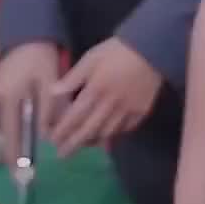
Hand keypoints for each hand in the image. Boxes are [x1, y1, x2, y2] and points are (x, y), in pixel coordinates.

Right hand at [0, 40, 60, 167]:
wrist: (28, 33)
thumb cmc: (41, 58)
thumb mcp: (49, 85)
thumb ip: (47, 110)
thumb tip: (45, 136)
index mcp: (8, 97)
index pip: (10, 132)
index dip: (13, 154)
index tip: (15, 173)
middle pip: (8, 127)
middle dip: (17, 144)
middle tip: (25, 164)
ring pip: (9, 118)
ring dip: (19, 129)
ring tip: (29, 146)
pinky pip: (9, 108)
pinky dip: (19, 116)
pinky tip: (29, 120)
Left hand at [49, 38, 162, 154]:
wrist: (152, 48)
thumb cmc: (117, 51)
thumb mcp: (91, 58)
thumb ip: (73, 78)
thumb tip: (53, 93)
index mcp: (95, 90)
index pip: (74, 116)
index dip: (63, 130)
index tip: (52, 141)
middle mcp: (110, 105)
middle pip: (89, 130)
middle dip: (74, 144)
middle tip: (63, 155)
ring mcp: (127, 110)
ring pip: (107, 133)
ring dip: (92, 142)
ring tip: (82, 146)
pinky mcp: (141, 111)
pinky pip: (125, 129)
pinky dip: (114, 135)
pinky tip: (107, 138)